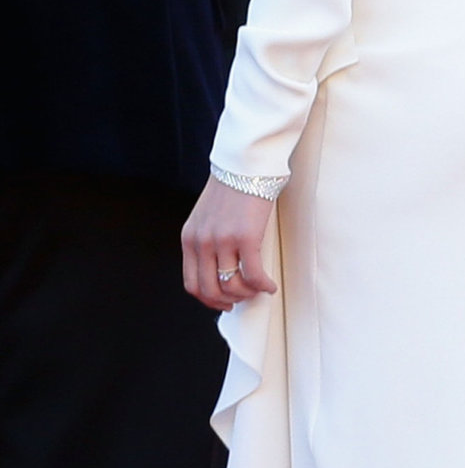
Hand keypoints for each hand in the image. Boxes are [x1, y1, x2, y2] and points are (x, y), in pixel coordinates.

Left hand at [182, 178, 278, 313]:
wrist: (244, 165)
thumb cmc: (231, 187)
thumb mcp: (207, 216)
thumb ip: (208, 240)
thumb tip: (222, 267)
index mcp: (190, 238)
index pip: (192, 284)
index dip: (209, 300)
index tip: (224, 302)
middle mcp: (202, 242)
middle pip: (210, 290)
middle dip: (229, 301)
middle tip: (243, 298)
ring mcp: (222, 241)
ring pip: (232, 286)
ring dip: (247, 294)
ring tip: (259, 288)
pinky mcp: (245, 238)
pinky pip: (253, 275)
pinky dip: (263, 286)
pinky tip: (270, 285)